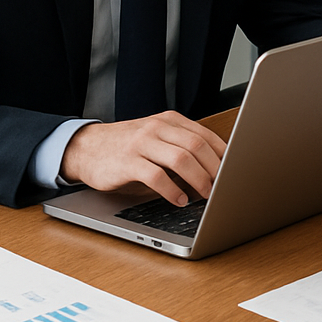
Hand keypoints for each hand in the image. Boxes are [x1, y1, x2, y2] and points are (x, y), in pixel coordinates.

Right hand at [59, 111, 226, 205]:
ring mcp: (142, 143)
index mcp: (169, 121)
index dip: (223, 155)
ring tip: (207, 195)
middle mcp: (157, 128)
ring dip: (199, 180)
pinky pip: (157, 177)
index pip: (205, 135)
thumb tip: (216, 168)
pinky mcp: (128, 162)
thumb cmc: (128, 147)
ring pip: (181, 159)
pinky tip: (180, 200)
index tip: (234, 171)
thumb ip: (181, 146)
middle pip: (197, 146)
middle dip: (215, 169)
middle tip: (224, 186)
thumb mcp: (157, 138)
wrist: (87, 148)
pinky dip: (173, 191)